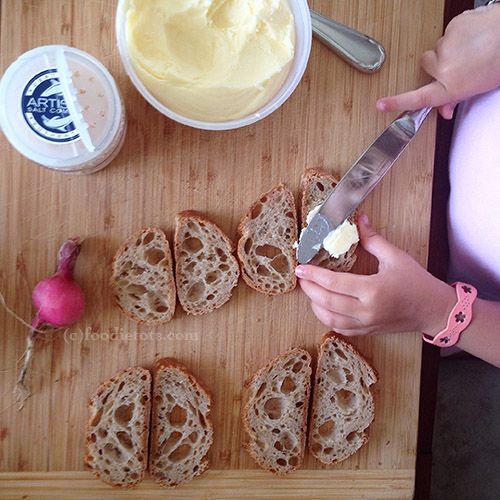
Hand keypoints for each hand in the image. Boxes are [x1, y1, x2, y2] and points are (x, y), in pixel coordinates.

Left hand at [295, 215, 456, 336]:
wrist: (434, 310)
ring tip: (310, 290)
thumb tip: (359, 220)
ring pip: (329, 318)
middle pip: (326, 302)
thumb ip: (373, 239)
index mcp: (373, 291)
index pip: (334, 283)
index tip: (301, 267)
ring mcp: (366, 324)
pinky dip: (327, 318)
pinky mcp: (367, 331)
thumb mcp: (396, 257)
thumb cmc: (417, 283)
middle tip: (301, 277)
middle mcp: (366, 311)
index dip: (314, 275)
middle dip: (309, 288)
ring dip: (315, 304)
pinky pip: (340, 328)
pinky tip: (323, 306)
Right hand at [376, 3, 499, 118]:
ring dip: (450, 48)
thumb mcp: (479, 88)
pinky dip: (459, 33)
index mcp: (451, 86)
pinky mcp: (453, 26)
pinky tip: (473, 35)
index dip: (397, 103)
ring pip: (439, 47)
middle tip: (459, 63)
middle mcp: (444, 68)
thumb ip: (456, 98)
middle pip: (427, 65)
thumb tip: (445, 111)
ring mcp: (446, 45)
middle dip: (439, 64)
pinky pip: (449, 31)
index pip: (418, 98)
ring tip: (471, 47)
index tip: (381, 105)